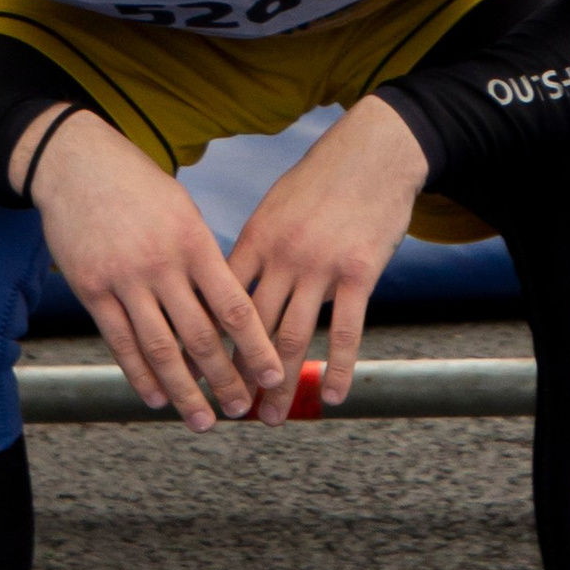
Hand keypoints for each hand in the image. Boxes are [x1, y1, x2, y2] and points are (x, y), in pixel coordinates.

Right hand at [16, 108, 283, 429]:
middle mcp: (161, 263)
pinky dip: (140, 374)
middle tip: (243, 409)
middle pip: (200, 336)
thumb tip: (230, 310)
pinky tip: (157, 397)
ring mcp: (124, 279)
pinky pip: (120, 341)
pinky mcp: (92, 289)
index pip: (233, 304)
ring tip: (204, 419)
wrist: (76, 163)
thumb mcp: (182, 210)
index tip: (274, 375)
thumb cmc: (138, 186)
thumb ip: (203, 258)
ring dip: (185, 391)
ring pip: (161, 348)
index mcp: (193, 241)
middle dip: (225, 379)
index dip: (255, 345)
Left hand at [228, 95, 428, 418]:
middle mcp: (282, 255)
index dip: (206, 340)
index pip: (221, 300)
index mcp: (257, 238)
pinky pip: (345, 330)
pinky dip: (336, 368)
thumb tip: (228, 284)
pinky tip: (329, 396)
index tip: (194, 373)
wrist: (375, 152)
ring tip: (269, 417)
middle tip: (228, 411)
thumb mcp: (276, 206)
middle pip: (252, 328)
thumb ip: (256, 248)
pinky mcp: (359, 273)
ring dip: (278, 384)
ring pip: (292, 337)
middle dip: (237, 375)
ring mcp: (320, 266)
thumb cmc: (323, 180)